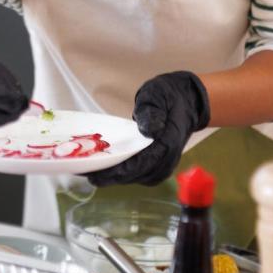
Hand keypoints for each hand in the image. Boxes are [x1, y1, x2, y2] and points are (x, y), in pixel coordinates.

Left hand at [86, 71, 209, 186]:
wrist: (187, 101)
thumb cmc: (168, 96)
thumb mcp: (157, 94)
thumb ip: (151, 111)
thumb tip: (149, 130)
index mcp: (168, 141)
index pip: (144, 162)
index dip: (120, 171)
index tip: (98, 174)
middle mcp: (168, 157)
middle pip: (138, 174)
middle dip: (112, 177)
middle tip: (85, 174)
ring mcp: (165, 163)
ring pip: (139, 177)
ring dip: (116, 178)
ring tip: (91, 173)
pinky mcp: (159, 164)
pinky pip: (140, 174)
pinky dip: (123, 174)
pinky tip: (106, 170)